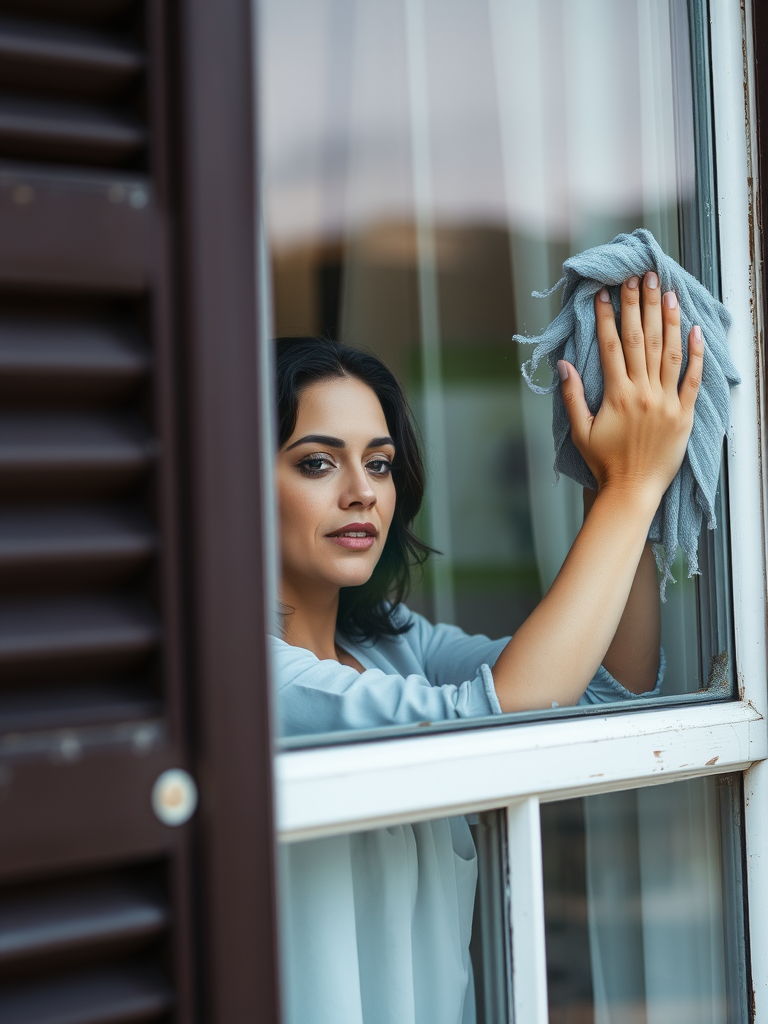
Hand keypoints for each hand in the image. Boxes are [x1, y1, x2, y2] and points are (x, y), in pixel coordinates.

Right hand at [558, 272, 702, 505]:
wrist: (632, 491)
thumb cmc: (604, 463)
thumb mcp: (579, 431)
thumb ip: (572, 396)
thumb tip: (563, 365)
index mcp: (616, 395)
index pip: (611, 346)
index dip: (606, 317)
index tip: (605, 292)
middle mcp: (643, 393)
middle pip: (641, 339)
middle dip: (638, 305)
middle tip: (638, 277)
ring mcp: (666, 402)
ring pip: (669, 351)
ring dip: (667, 318)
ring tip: (666, 291)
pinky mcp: (685, 414)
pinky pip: (693, 378)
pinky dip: (696, 352)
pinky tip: (695, 328)